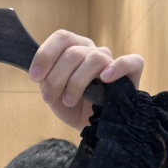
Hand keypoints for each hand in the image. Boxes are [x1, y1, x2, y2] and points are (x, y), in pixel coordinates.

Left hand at [30, 30, 144, 129]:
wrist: (93, 128)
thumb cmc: (74, 109)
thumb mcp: (53, 95)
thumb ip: (46, 80)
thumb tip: (41, 73)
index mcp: (75, 50)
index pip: (62, 38)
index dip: (45, 55)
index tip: (35, 77)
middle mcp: (92, 52)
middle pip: (73, 52)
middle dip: (56, 77)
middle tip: (49, 98)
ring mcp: (111, 61)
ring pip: (93, 58)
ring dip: (76, 82)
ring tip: (69, 101)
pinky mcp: (131, 73)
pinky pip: (130, 62)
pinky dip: (116, 68)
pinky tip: (104, 79)